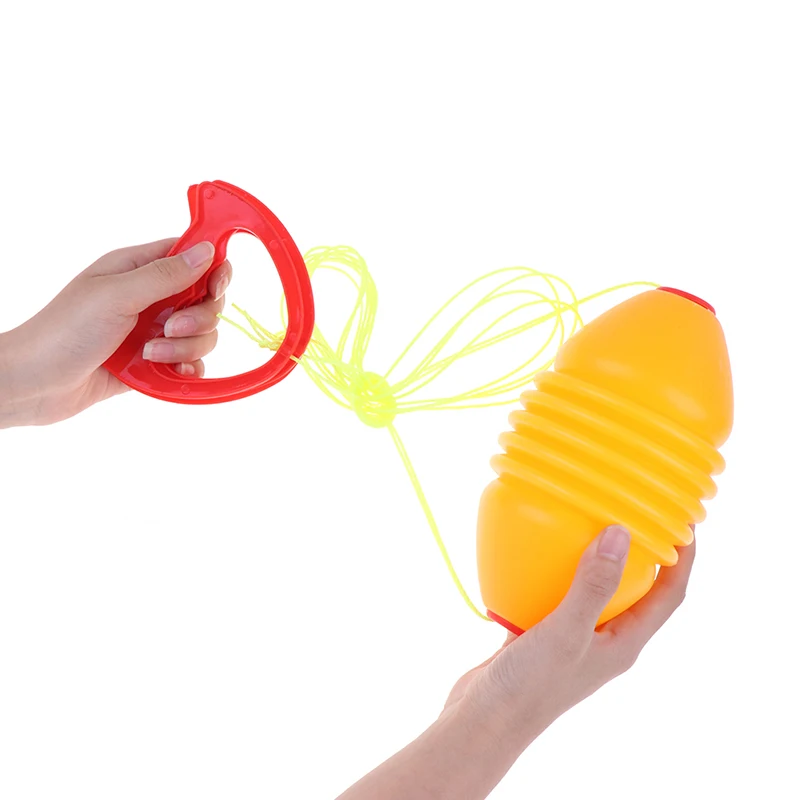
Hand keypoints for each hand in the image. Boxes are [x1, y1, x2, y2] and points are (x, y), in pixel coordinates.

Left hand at [0, 239, 230, 426]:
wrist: (34, 384)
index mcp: (137, 269)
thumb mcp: (117, 295)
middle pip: (205, 300)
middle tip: (169, 328)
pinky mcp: (153, 363)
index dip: (212, 270)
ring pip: (201, 335)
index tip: (214, 288)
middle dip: (198, 318)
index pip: (192, 257)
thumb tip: (207, 250)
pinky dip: (188, 369)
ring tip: (151, 355)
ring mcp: (152, 331)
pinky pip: (190, 363)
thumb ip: (165, 274)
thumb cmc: (63, 332)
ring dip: (186, 348)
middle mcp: (150, 298)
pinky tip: (170, 373)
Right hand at [337, 525, 694, 799]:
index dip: (684, 559)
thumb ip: (592, 585)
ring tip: (587, 520)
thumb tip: (620, 533)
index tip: (685, 522)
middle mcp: (605, 640)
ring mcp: (574, 638)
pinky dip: (552, 569)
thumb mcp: (565, 632)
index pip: (670, 596)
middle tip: (636, 512)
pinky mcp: (543, 634)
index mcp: (624, 643)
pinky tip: (534, 550)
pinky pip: (556, 592)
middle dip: (644, 553)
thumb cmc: (531, 687)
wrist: (484, 720)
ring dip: (595, 557)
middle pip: (638, 590)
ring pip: (595, 588)